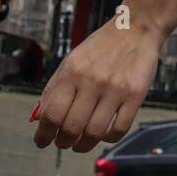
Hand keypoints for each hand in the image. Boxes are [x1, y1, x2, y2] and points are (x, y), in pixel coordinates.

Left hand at [32, 17, 161, 153]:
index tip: (42, 141)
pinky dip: (108, 139)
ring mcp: (116, 89)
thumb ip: (54, 89)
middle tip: (63, 142)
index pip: (52, 114)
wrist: (134, 29)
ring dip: (83, 145)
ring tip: (81, 144)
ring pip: (94, 132)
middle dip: (63, 142)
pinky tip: (104, 135)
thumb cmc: (101, 47)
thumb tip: (40, 119)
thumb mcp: (71, 61)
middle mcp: (93, 81)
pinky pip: (119, 129)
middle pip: (71, 127)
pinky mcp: (136, 95)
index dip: (44, 134)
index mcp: (72, 72)